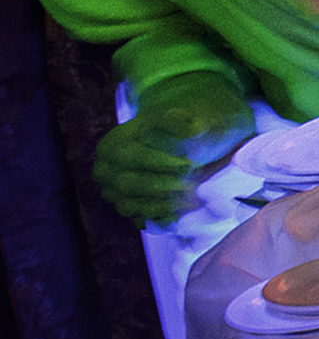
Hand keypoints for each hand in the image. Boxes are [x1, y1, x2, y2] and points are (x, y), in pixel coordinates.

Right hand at [95, 71, 252, 223]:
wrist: (173, 145)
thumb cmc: (173, 130)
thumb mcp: (176, 118)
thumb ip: (181, 121)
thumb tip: (193, 128)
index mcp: (111, 146)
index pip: (133, 157)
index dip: (162, 162)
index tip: (190, 164)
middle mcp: (105, 172)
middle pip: (129, 184)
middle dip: (163, 186)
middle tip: (192, 185)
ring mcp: (113, 193)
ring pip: (129, 206)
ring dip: (162, 206)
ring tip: (191, 200)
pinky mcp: (128, 209)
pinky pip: (140, 220)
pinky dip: (160, 219)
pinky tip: (181, 212)